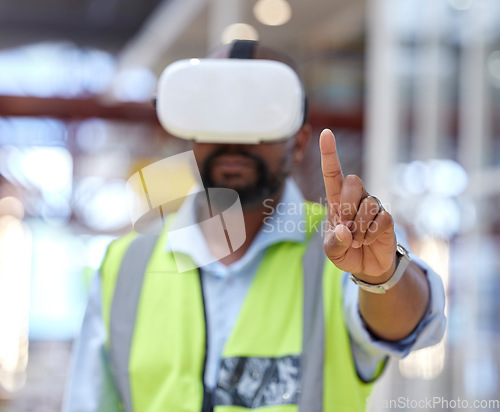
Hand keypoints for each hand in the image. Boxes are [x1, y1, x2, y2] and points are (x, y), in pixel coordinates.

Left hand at [319, 129, 396, 280]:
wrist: (367, 267)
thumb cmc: (345, 251)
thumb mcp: (332, 251)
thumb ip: (333, 242)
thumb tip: (344, 229)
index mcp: (336, 200)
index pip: (332, 173)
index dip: (329, 153)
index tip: (325, 132)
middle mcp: (356, 198)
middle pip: (352, 181)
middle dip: (347, 205)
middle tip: (345, 227)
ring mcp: (373, 206)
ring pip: (367, 203)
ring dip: (359, 227)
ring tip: (356, 240)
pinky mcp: (387, 218)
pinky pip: (381, 219)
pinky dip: (371, 234)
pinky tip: (368, 241)